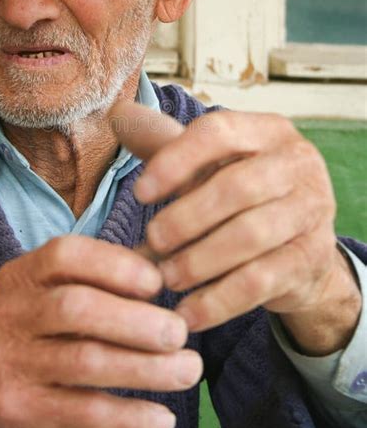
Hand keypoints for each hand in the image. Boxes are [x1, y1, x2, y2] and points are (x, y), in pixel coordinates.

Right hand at [0, 236, 202, 427]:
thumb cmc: (38, 335)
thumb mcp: (51, 297)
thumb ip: (101, 282)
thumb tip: (171, 270)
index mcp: (22, 275)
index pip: (67, 255)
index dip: (117, 265)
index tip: (158, 283)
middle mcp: (9, 313)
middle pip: (76, 307)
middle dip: (136, 320)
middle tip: (180, 333)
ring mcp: (8, 362)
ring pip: (85, 361)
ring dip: (147, 369)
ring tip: (188, 370)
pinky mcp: (16, 410)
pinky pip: (82, 413)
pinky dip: (129, 417)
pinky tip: (162, 418)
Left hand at [111, 102, 360, 355]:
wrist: (298, 250)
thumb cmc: (239, 196)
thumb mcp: (207, 165)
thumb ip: (164, 144)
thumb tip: (117, 114)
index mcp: (267, 130)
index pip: (218, 133)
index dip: (174, 162)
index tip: (139, 193)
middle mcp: (297, 163)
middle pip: (235, 187)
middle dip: (185, 218)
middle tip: (152, 241)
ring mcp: (311, 211)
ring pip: (249, 237)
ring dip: (198, 261)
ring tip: (165, 278)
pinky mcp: (311, 258)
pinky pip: (259, 282)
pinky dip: (216, 301)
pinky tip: (186, 313)